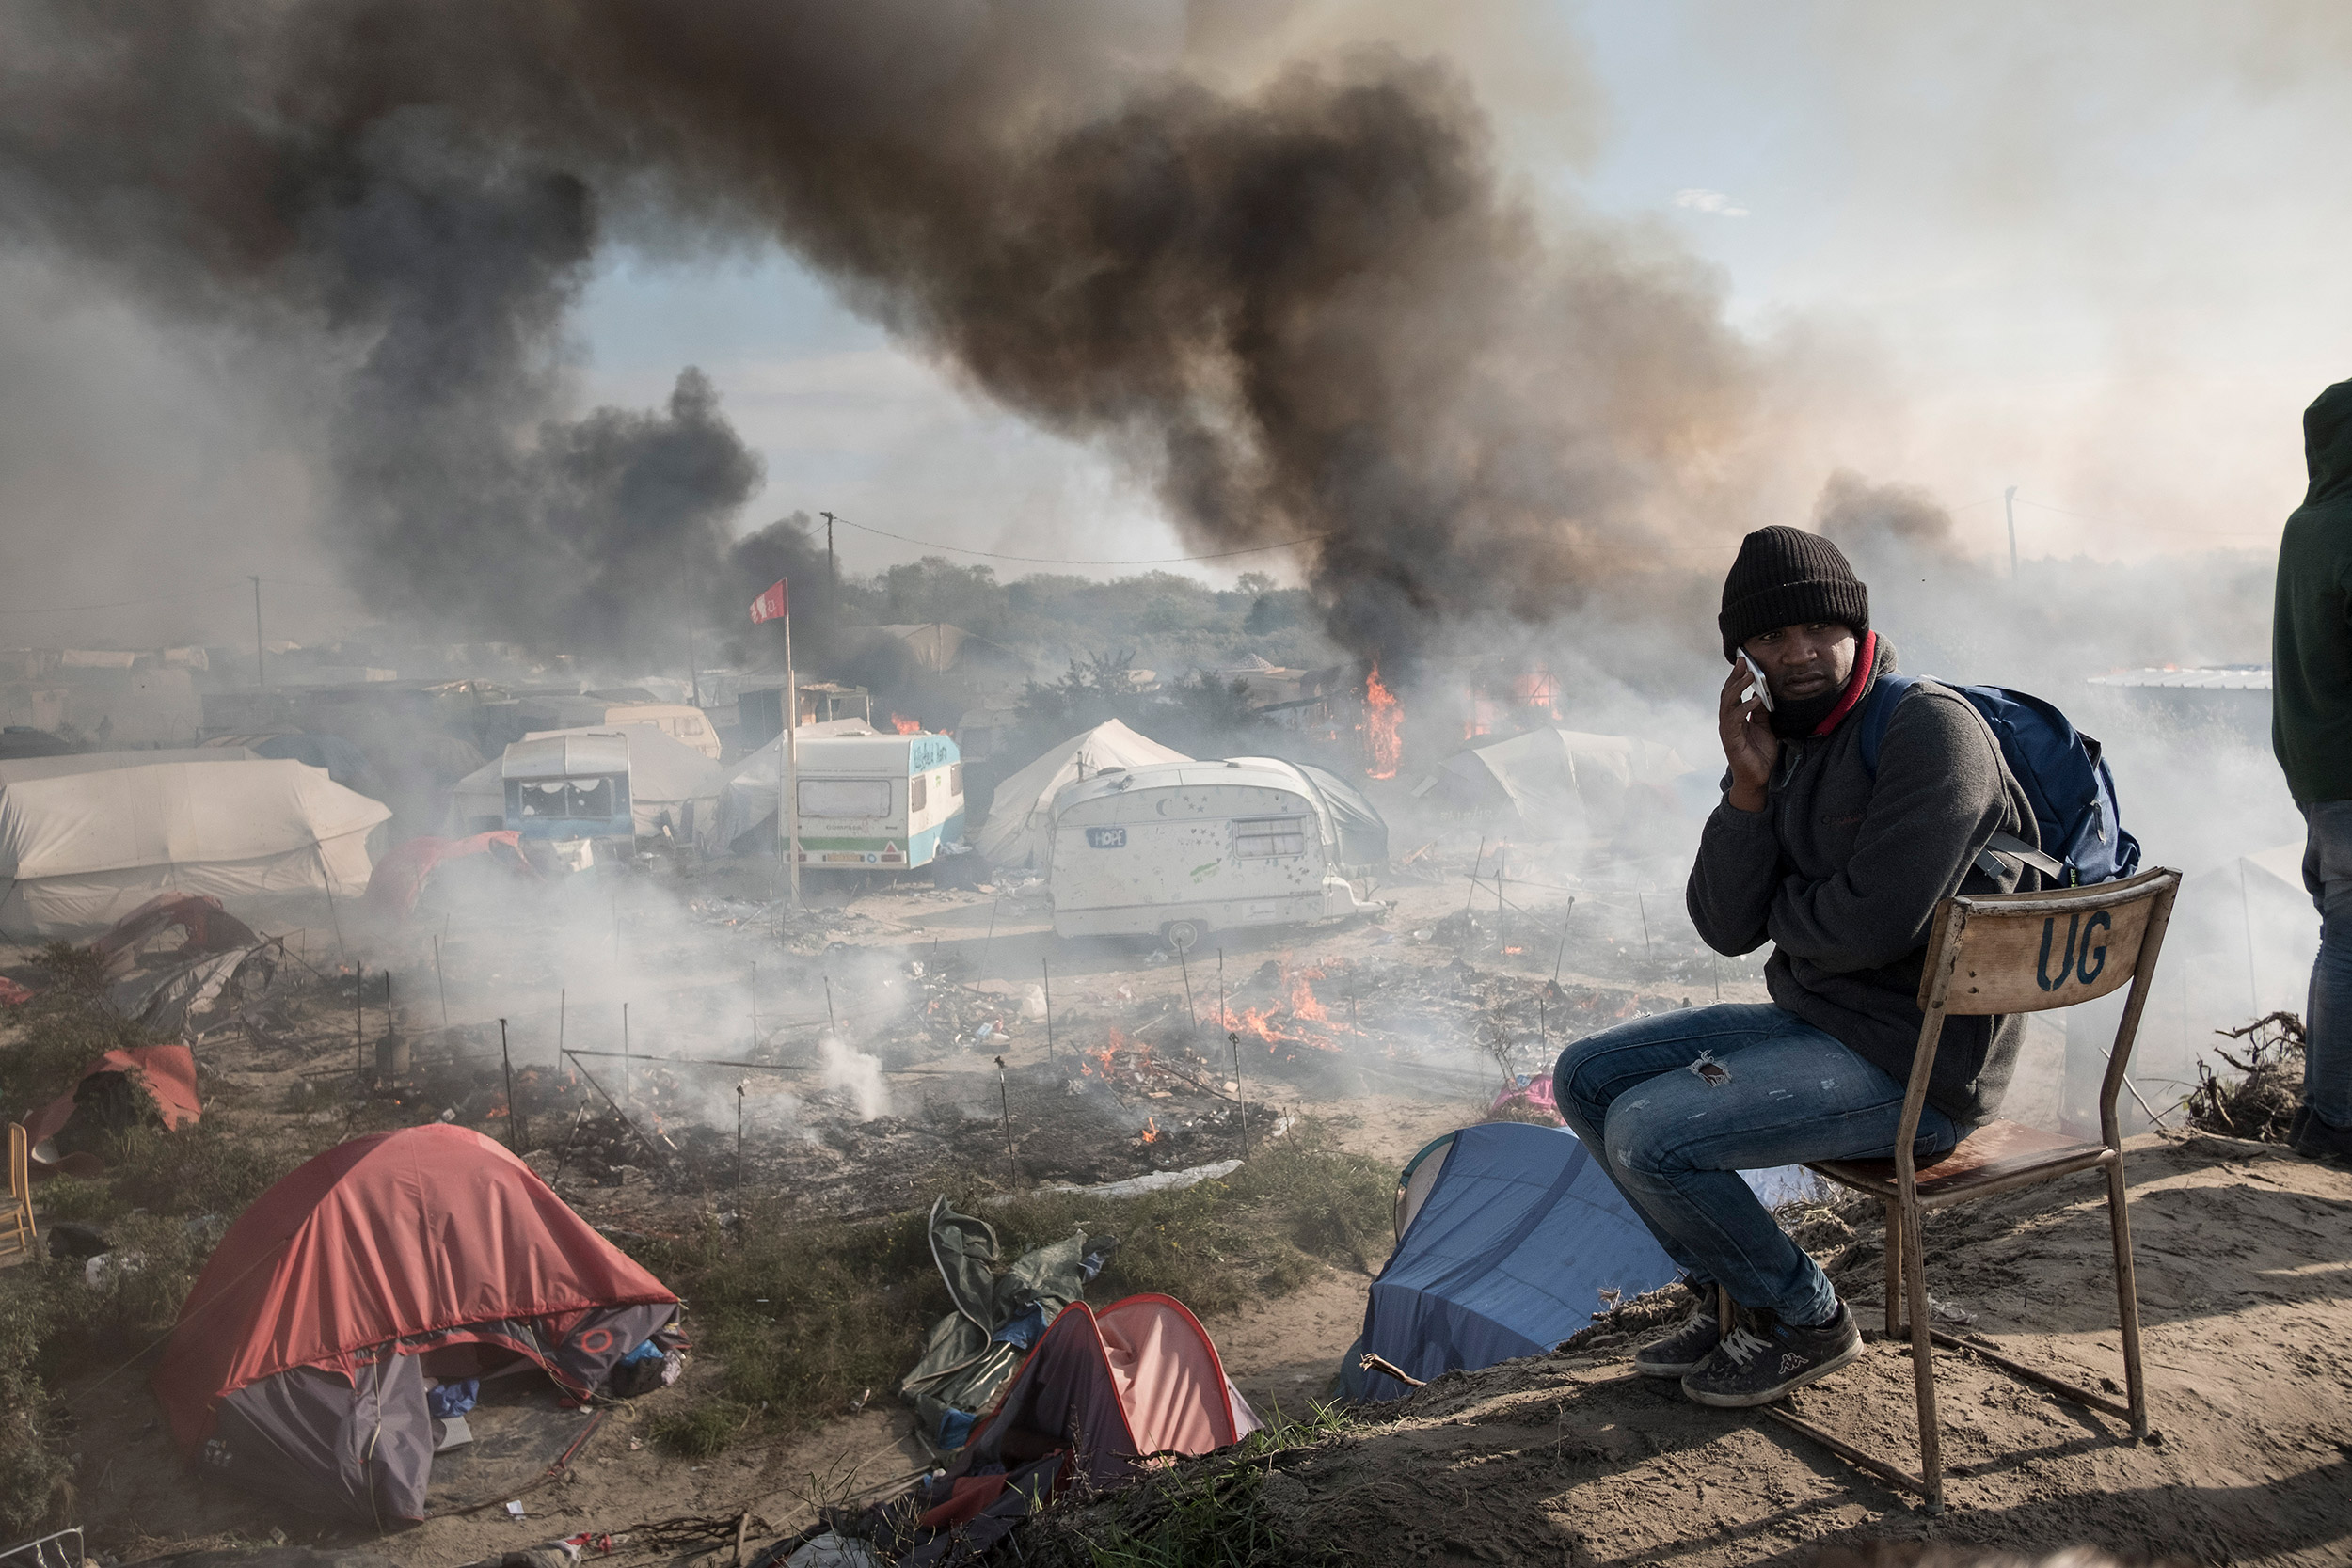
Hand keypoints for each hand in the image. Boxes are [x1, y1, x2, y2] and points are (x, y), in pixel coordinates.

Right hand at [1718, 662, 1776, 813]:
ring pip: (1728, 703)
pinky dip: (1744, 708)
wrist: (1758, 778)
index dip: (1737, 676)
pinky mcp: (1730, 739)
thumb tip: (1764, 694)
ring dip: (1737, 688)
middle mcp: (1728, 721)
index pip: (1734, 692)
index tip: (1744, 660)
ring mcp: (1727, 729)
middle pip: (1727, 693)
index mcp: (1735, 717)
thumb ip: (1762, 712)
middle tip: (1743, 661)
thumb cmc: (1759, 754)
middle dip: (1735, 676)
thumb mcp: (1765, 727)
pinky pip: (1735, 719)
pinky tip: (1754, 700)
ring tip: (1748, 675)